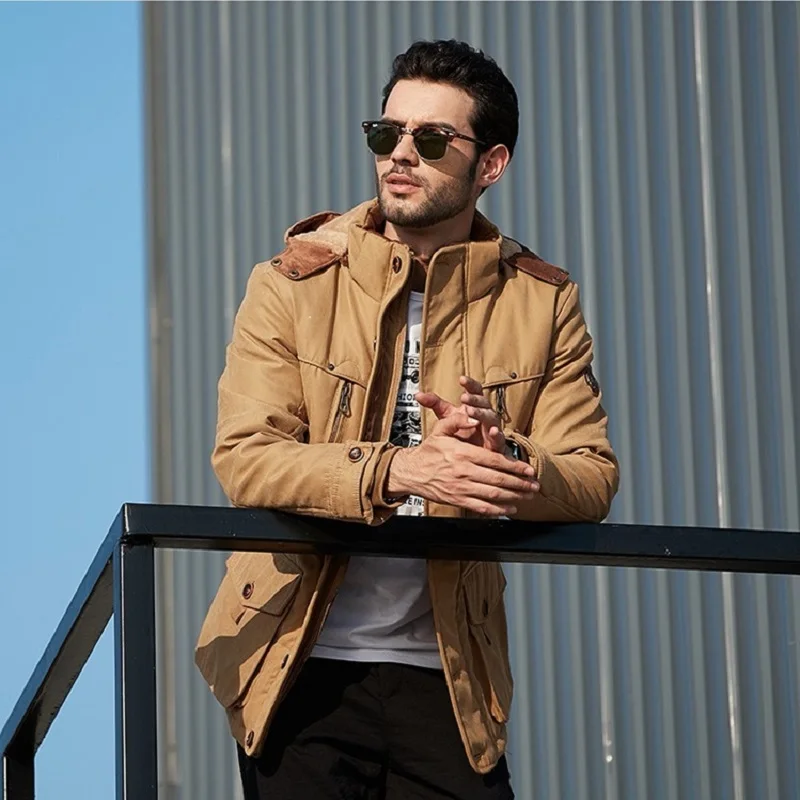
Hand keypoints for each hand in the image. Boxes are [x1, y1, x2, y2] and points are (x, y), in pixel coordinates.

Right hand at [386, 411, 538, 516]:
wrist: (410, 472)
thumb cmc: (428, 451)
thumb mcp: (440, 430)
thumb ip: (458, 420)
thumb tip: (474, 417)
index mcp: (462, 453)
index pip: (494, 460)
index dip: (514, 466)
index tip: (528, 469)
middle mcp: (463, 472)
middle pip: (498, 479)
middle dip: (519, 483)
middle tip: (534, 485)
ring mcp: (461, 488)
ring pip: (492, 494)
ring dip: (513, 496)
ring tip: (527, 496)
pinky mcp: (457, 500)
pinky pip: (481, 507)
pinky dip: (497, 510)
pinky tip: (509, 509)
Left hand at [416, 375, 505, 452]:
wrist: (474, 455)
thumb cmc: (463, 432)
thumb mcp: (446, 416)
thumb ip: (435, 404)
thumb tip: (417, 394)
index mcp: (474, 405)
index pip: (475, 390)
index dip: (470, 384)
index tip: (461, 379)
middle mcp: (485, 414)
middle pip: (483, 402)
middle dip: (474, 399)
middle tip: (463, 398)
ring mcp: (492, 428)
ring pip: (491, 417)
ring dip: (482, 413)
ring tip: (471, 411)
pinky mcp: (496, 443)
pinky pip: (499, 438)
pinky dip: (496, 434)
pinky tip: (492, 431)